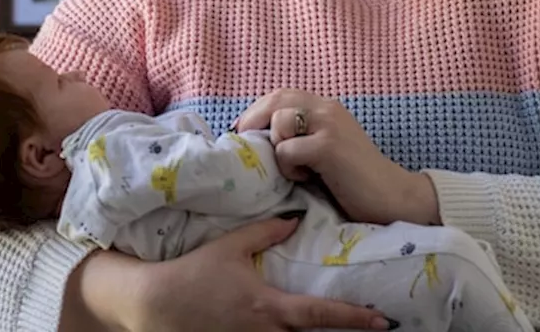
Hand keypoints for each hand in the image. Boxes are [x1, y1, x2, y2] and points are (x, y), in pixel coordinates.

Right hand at [101, 217, 397, 330]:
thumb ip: (266, 231)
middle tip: (370, 324)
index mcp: (269, 307)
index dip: (353, 317)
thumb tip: (296, 218)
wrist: (157, 303)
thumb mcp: (231, 246)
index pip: (320, 315)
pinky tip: (297, 330)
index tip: (382, 319)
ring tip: (336, 329)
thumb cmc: (195, 272)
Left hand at [235, 89, 440, 225]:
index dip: (256, 111)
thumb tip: (257, 137)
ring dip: (277, 149)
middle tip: (249, 146)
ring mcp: (329, 124)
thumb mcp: (324, 148)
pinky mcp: (328, 146)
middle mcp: (327, 108)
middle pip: (275, 100)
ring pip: (278, 123)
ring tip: (295, 169)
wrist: (392, 197)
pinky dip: (289, 168)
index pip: (280, 95)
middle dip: (254, 122)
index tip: (244, 133)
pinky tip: (307, 178)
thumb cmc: (354, 180)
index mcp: (326, 107)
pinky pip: (287, 150)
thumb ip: (301, 135)